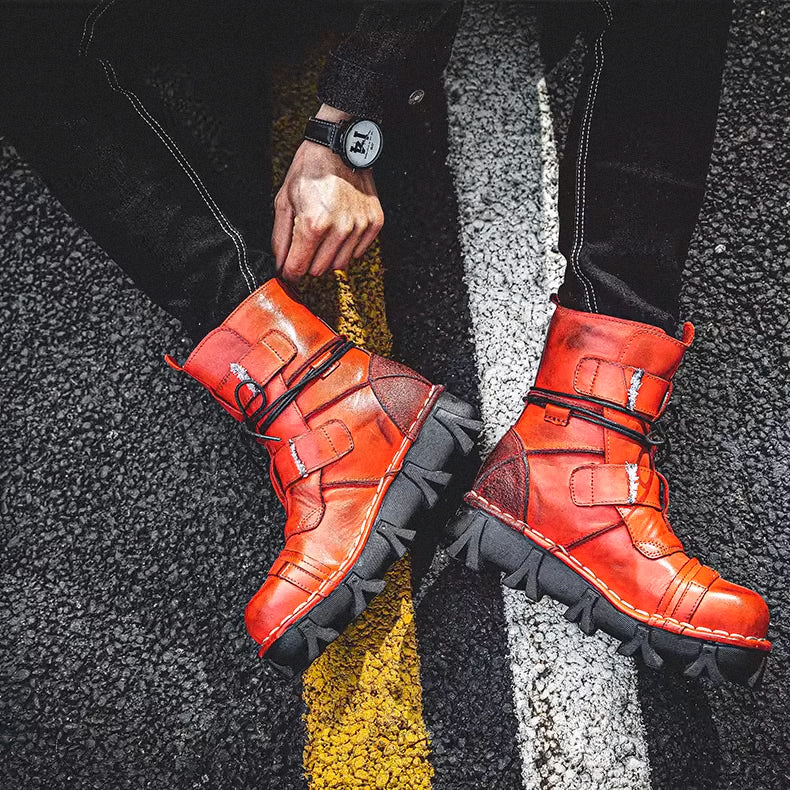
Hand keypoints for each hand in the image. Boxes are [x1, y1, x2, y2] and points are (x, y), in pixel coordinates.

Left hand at [272, 105, 383, 281]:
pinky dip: (347, 247)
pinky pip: (357, 253)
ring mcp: (360, 227)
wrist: (339, 146)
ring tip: (323, 236)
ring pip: (339, 265)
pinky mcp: (374, 223)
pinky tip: (339, 230)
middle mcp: (340, 229)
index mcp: (313, 225)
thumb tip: (280, 264)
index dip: (290, 272)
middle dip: (308, 262)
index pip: (298, 268)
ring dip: (328, 256)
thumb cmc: (310, 170)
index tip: (288, 269)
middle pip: (318, 270)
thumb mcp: (284, 200)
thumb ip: (280, 238)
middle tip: (305, 244)